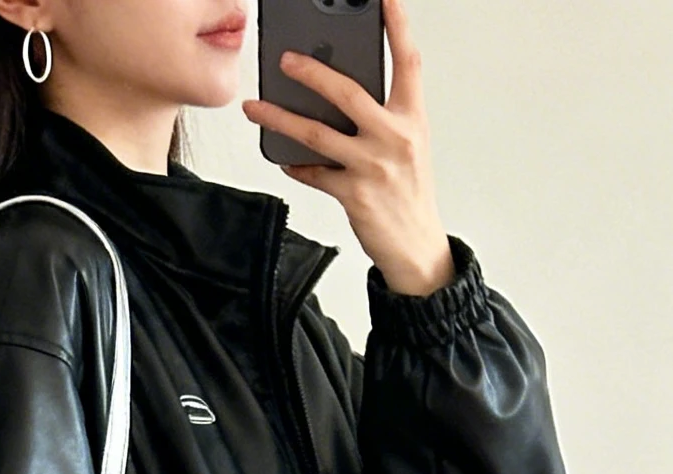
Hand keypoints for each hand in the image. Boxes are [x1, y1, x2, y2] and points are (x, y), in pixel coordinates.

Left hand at [243, 0, 453, 297]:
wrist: (417, 248)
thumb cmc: (409, 192)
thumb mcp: (407, 146)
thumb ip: (383, 116)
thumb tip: (339, 94)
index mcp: (412, 119)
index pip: (407, 63)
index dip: (398, 26)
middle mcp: (394, 138)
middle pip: (348, 93)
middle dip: (312, 72)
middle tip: (285, 59)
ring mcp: (373, 167)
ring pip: (317, 134)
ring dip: (280, 118)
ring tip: (255, 107)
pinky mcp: (354, 195)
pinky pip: (314, 173)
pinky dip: (296, 164)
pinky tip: (283, 156)